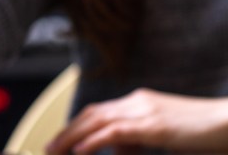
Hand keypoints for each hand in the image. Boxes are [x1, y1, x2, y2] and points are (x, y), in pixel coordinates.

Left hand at [47, 88, 227, 153]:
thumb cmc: (203, 131)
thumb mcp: (165, 135)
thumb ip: (140, 138)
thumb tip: (123, 148)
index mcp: (139, 102)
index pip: (99, 111)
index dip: (76, 125)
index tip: (61, 139)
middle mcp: (137, 102)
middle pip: (92, 114)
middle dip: (67, 130)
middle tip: (49, 147)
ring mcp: (145, 112)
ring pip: (97, 121)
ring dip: (72, 137)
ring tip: (54, 150)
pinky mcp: (154, 126)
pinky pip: (116, 132)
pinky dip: (94, 141)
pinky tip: (80, 151)